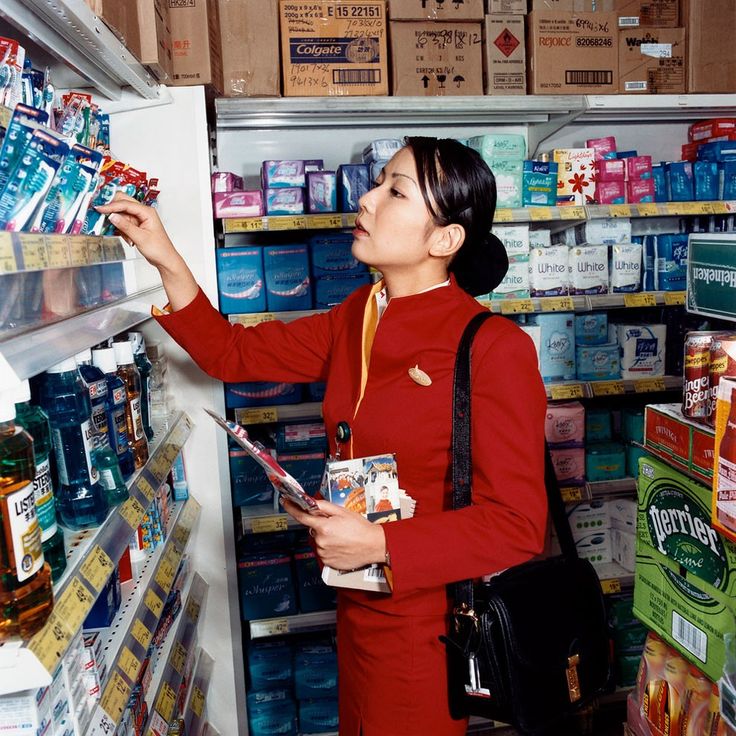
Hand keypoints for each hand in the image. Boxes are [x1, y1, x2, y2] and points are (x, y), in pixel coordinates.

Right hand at [96, 193, 197, 310]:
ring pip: (122, 215)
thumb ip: (125, 226)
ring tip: (126, 237)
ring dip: (119, 225)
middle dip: (113, 211)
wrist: (165, 260)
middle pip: (123, 204)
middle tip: (101, 216)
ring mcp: (140, 219)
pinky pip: (124, 223)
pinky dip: (122, 230)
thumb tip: (112, 216)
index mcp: (147, 212)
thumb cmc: (159, 249)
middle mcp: (143, 213)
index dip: (111, 206)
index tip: (99, 209)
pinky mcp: (137, 226)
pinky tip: (128, 239)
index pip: (125, 204)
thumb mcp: (140, 238)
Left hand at [282, 498, 385, 570]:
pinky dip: (329, 548)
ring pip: (319, 542)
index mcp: (323, 527)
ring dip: (326, 538)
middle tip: (336, 526)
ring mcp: (323, 553)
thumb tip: (311, 503)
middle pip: (313, 530)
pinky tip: (341, 546)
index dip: (291, 508)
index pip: (302, 516)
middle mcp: (321, 541)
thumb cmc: (361, 528)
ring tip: (342, 537)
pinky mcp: (328, 563)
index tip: (285, 502)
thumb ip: (324, 506)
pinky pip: (324, 552)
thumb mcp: (343, 511)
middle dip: (321, 526)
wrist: (373, 545)